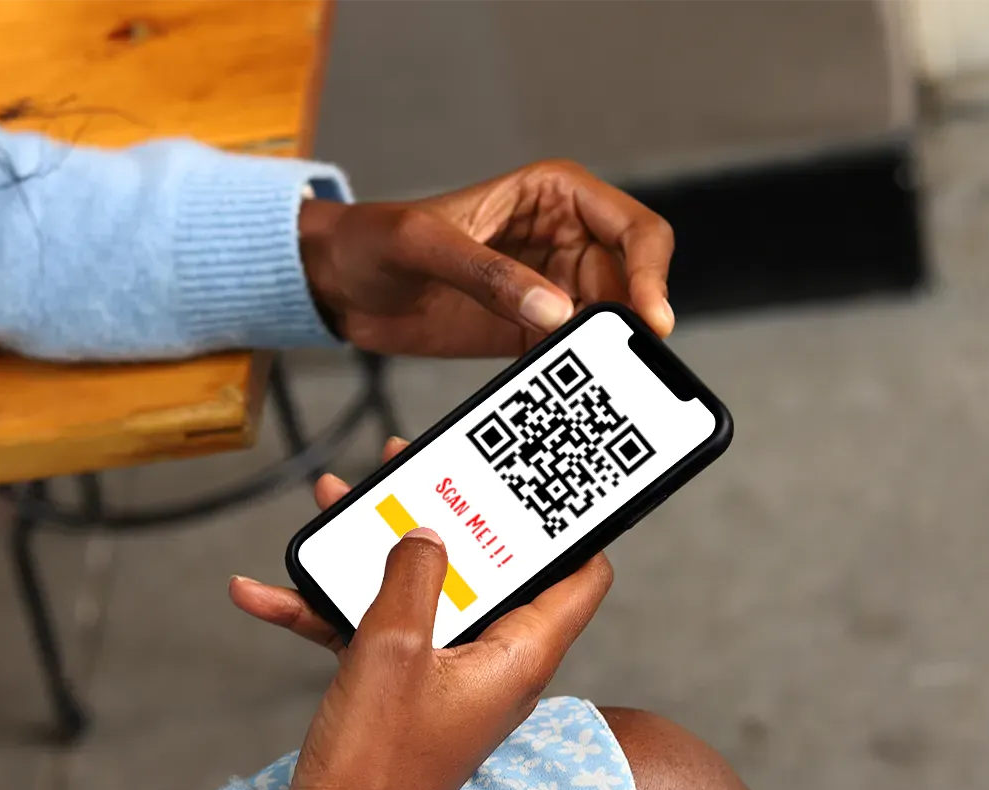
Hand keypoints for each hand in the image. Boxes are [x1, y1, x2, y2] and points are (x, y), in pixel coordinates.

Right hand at [230, 439, 612, 789]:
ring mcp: (448, 676)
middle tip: (417, 467)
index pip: (582, 578)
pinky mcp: (404, 690)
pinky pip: (376, 631)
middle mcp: (495, 663)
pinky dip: (328, 609)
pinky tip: (265, 591)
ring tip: (337, 501)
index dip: (571, 527)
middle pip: (488, 570)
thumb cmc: (377, 763)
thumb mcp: (392, 648)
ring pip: (422, 592)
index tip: (549, 481)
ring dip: (373, 551)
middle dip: (447, 516)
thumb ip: (413, 576)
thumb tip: (426, 532)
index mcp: (521, 654)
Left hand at [299, 159, 675, 357]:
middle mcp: (567, 239)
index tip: (649, 319)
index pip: (636, 230)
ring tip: (588, 383)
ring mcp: (554, 288)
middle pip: (633, 285)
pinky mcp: (532, 331)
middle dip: (629, 324)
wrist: (335, 284)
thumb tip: (557, 311)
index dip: (652, 273)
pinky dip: (573, 376)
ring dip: (604, 356)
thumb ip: (488, 274)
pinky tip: (560, 393)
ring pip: (608, 326)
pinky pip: (572, 356)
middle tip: (619, 364)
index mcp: (556, 196)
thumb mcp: (422, 245)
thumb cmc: (371, 240)